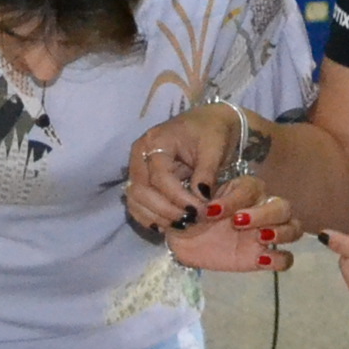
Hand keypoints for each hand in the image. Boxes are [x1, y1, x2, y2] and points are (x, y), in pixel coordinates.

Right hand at [123, 107, 253, 234]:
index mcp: (156, 141)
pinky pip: (136, 203)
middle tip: (190, 220)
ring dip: (156, 216)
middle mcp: (140, 154)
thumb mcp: (214, 148)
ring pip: (135, 200)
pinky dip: (149, 217)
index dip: (178, 197)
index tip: (199, 210)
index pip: (159, 177)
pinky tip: (167, 225)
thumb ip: (206, 173)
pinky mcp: (141, 180)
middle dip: (165, 210)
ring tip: (181, 225)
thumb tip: (201, 200)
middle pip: (141, 190)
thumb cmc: (212, 132)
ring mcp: (137, 167)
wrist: (209, 123)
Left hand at [166, 183, 295, 272]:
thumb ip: (199, 199)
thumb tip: (203, 199)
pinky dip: (279, 259)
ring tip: (260, 237)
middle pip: (282, 206)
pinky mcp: (264, 257)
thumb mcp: (192, 204)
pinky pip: (285, 258)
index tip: (211, 210)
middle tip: (237, 223)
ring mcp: (266, 233)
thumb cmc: (191, 216)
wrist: (185, 240)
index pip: (251, 188)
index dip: (233, 199)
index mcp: (245, 190)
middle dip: (264, 214)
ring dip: (281, 232)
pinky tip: (261, 259)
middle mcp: (262, 208)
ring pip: (294, 228)